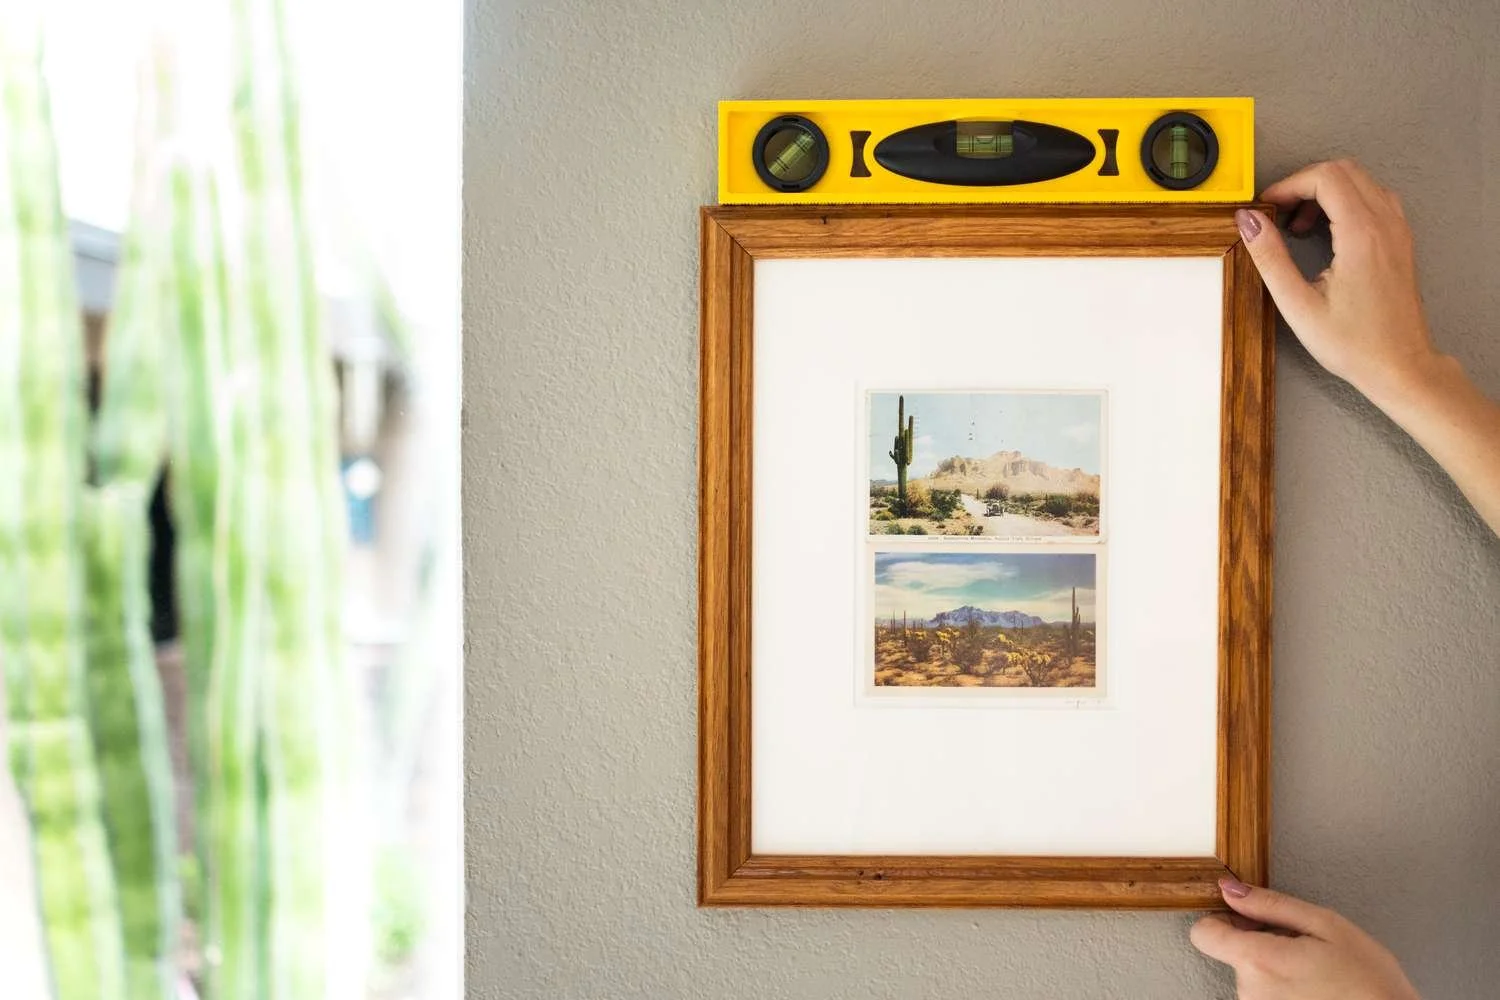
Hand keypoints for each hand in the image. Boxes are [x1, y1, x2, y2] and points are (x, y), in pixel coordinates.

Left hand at [1190, 878, 1420, 999]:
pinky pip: (1265, 997)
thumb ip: (1271, 905)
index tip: (1246, 918)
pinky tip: (1313, 990)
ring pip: (1252, 977)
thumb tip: (1230, 889)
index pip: (1203, 934)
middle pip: (1233, 954)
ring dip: (1274, 968)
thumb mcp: (1326, 925)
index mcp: (1259, 960)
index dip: (1222, 920)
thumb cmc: (1369, 979)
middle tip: (1302, 947)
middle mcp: (1250, 992)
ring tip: (1314, 972)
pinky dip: (1282, 989)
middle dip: (1260, 944)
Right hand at [1234, 159, 1439, 403]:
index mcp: (1361, 235)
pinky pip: (1374, 199)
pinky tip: (1327, 233)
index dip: (1289, 185)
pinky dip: (1345, 203)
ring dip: (1325, 192)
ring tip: (1298, 227)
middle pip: (1344, 171)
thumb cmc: (1353, 343)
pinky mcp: (1400, 240)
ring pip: (1361, 181)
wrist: (1399, 365)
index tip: (1266, 207)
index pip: (1325, 178)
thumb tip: (1248, 221)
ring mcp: (1398, 230)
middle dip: (1305, 184)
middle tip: (1279, 214)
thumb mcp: (1298, 305)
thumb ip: (1270, 257)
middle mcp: (1385, 224)